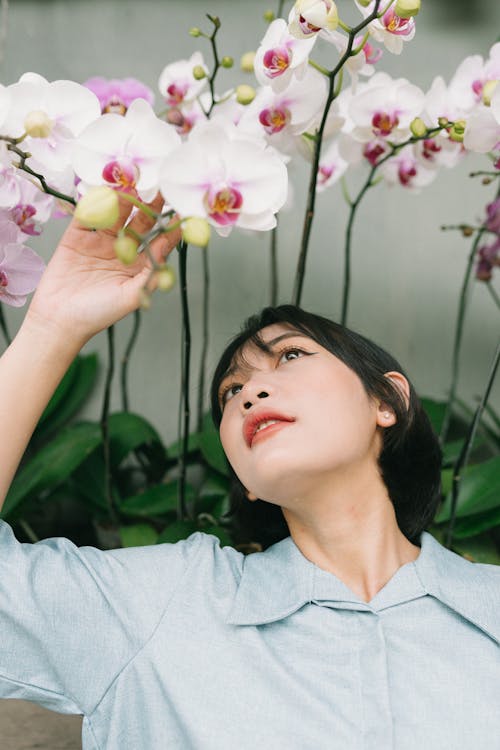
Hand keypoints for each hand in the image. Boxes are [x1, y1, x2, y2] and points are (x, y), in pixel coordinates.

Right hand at [25, 192, 179, 345]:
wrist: (59, 320)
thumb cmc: (98, 314)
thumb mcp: (131, 297)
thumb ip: (150, 273)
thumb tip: (167, 249)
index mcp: (139, 265)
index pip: (159, 240)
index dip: (171, 226)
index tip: (183, 209)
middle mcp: (122, 250)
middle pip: (139, 222)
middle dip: (150, 205)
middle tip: (160, 187)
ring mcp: (99, 242)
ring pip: (115, 215)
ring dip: (124, 199)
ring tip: (134, 184)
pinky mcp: (76, 237)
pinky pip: (87, 216)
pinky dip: (94, 203)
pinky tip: (104, 191)